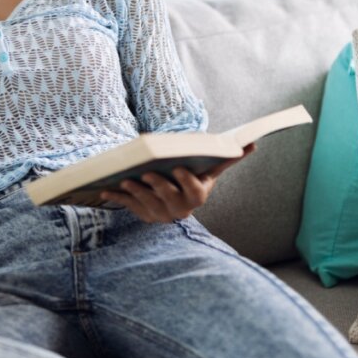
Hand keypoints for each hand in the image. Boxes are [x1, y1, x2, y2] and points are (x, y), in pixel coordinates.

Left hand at [100, 142, 256, 222]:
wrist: (175, 197)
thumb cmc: (194, 176)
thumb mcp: (209, 169)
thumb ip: (226, 158)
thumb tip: (252, 143)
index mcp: (196, 196)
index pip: (194, 192)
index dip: (186, 182)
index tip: (178, 168)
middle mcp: (179, 210)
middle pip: (168, 199)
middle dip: (158, 186)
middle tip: (147, 172)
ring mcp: (159, 214)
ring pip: (146, 204)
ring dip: (136, 193)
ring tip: (126, 179)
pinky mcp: (142, 214)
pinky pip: (128, 207)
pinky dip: (117, 199)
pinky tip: (105, 190)